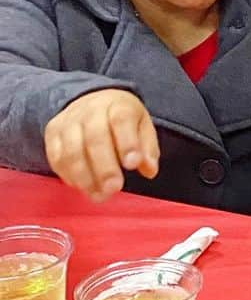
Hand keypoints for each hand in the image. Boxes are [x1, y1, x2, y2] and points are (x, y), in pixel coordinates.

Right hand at [44, 89, 158, 201]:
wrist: (92, 103)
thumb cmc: (122, 121)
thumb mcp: (143, 127)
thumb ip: (148, 149)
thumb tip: (149, 170)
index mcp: (118, 105)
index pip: (122, 120)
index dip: (127, 143)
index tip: (132, 165)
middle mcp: (90, 110)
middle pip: (94, 138)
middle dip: (104, 167)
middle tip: (114, 188)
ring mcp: (68, 121)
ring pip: (72, 151)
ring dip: (85, 178)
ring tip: (99, 196)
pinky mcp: (52, 133)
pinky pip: (57, 158)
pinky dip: (69, 176)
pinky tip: (83, 187)